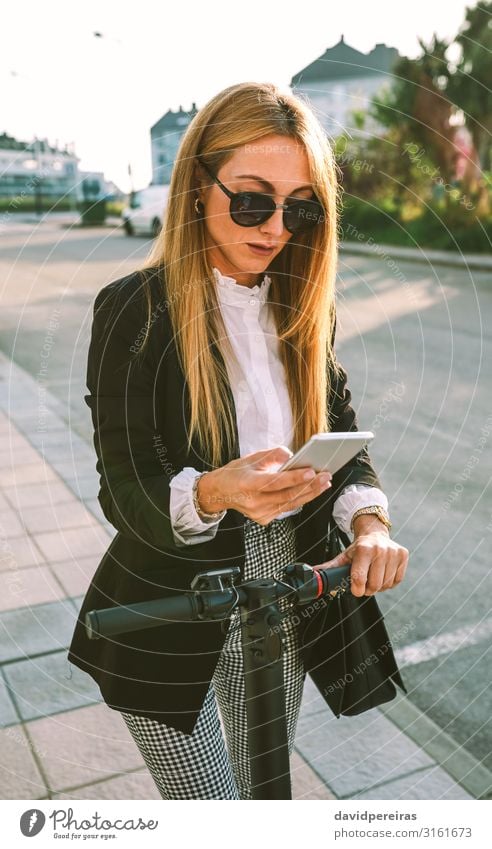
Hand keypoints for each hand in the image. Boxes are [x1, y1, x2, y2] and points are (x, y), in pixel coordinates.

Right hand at [196, 445, 331, 524]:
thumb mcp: (250, 458)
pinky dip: (300, 499)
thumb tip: (291, 454)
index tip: (311, 471)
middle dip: (310, 486)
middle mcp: (254, 502)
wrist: (220, 493)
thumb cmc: (236, 473)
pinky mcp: (264, 519)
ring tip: (325, 483)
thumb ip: (271, 455)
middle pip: (287, 496)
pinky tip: (312, 491)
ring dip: (310, 493)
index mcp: (247, 484)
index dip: (294, 478)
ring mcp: (259, 513)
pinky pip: (286, 509)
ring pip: (290, 504)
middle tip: (326, 475)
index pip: (275, 482)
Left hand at [313, 526, 408, 596]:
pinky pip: (397, 581)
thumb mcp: (344, 556)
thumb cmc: (358, 548)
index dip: (357, 588)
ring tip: (373, 576)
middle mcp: (380, 549)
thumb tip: (313, 575)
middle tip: (364, 583)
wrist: (374, 533)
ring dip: (378, 586)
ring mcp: (393, 552)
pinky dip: (389, 582)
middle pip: (374, 585)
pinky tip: (383, 573)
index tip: (356, 589)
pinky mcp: (403, 555)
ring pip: (385, 585)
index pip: (359, 577)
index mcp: (363, 549)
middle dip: (367, 589)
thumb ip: (330, 568)